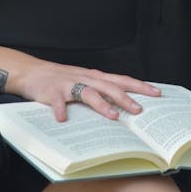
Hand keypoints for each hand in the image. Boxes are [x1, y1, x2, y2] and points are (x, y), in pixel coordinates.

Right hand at [15, 56, 160, 121]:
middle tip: (139, 110)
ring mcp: (69, 84)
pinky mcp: (52, 92)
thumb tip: (124, 106)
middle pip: (109, 87)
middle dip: (125, 99)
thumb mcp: (85, 81)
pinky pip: (57, 102)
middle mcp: (85, 78)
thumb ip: (101, 90)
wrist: (33, 72)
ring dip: (101, 104)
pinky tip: (63, 119)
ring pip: (88, 93)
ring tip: (113, 116)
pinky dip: (60, 110)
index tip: (157, 93)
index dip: (140, 86)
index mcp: (95, 77)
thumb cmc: (62, 79)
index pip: (122, 80)